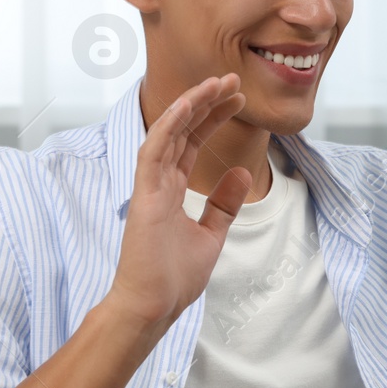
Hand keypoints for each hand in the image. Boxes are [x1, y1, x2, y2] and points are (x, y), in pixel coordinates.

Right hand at [106, 73, 250, 328]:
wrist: (154, 306)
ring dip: (191, 106)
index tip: (237, 99)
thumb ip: (224, 204)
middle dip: (207, 102)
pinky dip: (169, 127)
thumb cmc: (174, 278)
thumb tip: (242, 172)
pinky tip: (187, 106)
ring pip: (168, 133)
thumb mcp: (212, 234)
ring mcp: (150, 187)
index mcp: (171, 190)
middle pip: (183, 130)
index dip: (213, 117)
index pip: (192, 142)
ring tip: (217, 84)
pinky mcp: (144, 196)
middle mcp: (159, 182)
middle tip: (232, 81)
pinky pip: (153, 152)